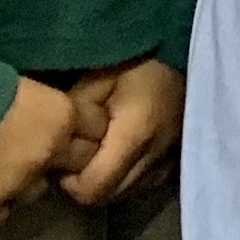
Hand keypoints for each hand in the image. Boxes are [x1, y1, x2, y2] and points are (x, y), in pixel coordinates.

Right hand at [0, 76, 85, 229]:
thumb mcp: (19, 83)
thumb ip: (41, 104)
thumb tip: (45, 112)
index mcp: (63, 114)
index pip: (96, 128)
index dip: (82, 131)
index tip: (69, 131)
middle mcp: (51, 151)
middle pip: (78, 165)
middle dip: (62, 160)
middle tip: (35, 152)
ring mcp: (21, 182)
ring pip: (37, 192)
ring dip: (24, 184)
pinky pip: (0, 215)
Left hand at [61, 58, 184, 205]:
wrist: (182, 44)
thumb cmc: (135, 58)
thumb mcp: (96, 77)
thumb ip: (75, 114)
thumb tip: (57, 144)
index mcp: (135, 133)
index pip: (94, 188)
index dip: (69, 181)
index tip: (61, 160)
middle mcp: (156, 152)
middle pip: (109, 195)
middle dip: (86, 183)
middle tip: (74, 156)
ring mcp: (170, 156)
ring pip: (128, 192)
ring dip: (108, 181)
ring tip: (96, 154)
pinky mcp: (179, 154)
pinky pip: (147, 182)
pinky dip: (129, 177)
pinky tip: (120, 156)